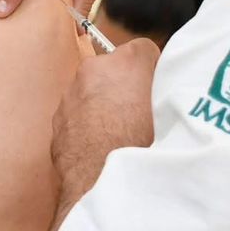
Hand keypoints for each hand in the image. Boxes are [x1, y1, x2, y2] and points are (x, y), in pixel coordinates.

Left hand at [51, 39, 159, 207]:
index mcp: (128, 62)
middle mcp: (95, 70)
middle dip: (122, 85)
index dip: (151, 71)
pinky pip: (76, 115)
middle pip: (112, 69)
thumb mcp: (171, 111)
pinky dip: (86, 125)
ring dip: (102, 105)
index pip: (143, 51)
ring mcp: (71, 94)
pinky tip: (101, 146)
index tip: (155, 88)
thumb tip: (167, 86)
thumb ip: (166, 89)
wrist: (102, 180)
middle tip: (138, 112)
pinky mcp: (58, 119)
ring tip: (118, 133)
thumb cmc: (142, 144)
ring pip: (91, 92)